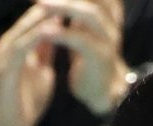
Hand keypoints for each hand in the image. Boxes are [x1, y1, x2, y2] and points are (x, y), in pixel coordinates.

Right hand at [0, 3, 62, 125]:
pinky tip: (56, 28)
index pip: (40, 17)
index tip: (83, 1)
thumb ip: (45, 53)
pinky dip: (39, 35)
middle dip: (56, 5)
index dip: (60, 8)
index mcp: (19, 43)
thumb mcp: (41, 72)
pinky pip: (23, 45)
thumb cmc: (24, 104)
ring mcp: (5, 54)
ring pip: (28, 25)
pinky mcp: (5, 67)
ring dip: (49, 13)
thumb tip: (56, 37)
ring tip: (69, 3)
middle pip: (35, 14)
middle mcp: (9, 43)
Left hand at [39, 0, 126, 115]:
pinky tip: (45, 31)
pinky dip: (63, 34)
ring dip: (65, 7)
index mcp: (106, 13)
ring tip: (41, 4)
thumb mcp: (84, 29)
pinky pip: (83, 42)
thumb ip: (77, 10)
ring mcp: (108, 40)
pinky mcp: (101, 58)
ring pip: (91, 15)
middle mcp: (111, 22)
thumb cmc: (89, 58)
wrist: (102, 91)